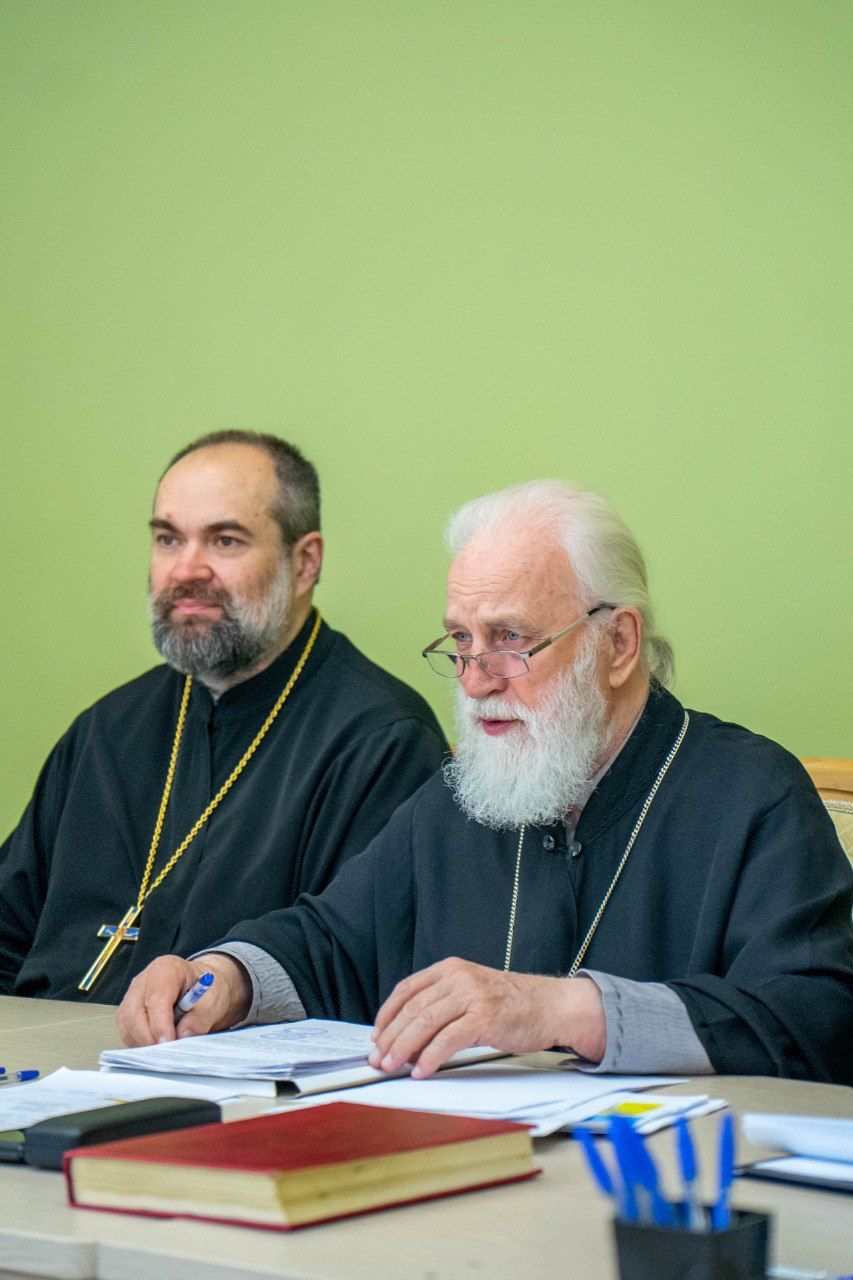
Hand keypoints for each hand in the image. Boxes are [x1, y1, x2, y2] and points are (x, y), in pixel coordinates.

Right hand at [116, 953, 251, 1046]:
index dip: (160, 1023)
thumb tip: (182, 1036)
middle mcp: (143, 981)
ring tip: (168, 1045)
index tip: (168, 1042)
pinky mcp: (127, 1012)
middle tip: (168, 1052)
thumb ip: (199, 1018)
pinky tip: (159, 1042)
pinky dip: (141, 1043)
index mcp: (166, 969)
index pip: (156, 997)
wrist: (201, 989)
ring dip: (145, 1042)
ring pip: (127, 1026)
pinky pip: (127, 1033)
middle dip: (149, 1037)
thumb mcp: (213, 1000)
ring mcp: (132, 996)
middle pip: (134, 1013)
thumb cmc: (206, 990)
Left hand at [368, 958, 605, 1078]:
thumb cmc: (511, 1004)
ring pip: (425, 1022)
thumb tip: (409, 1036)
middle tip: (378, 1059)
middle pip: (412, 1008)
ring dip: (403, 1049)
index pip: (406, 989)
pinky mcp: (484, 1017)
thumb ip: (443, 1005)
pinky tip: (421, 1071)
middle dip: (390, 1037)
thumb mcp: (471, 992)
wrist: (550, 1006)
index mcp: (451, 969)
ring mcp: (472, 995)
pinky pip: (448, 1039)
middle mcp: (458, 977)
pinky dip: (430, 1057)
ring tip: (392, 1067)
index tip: (376, 1036)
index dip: (387, 1015)